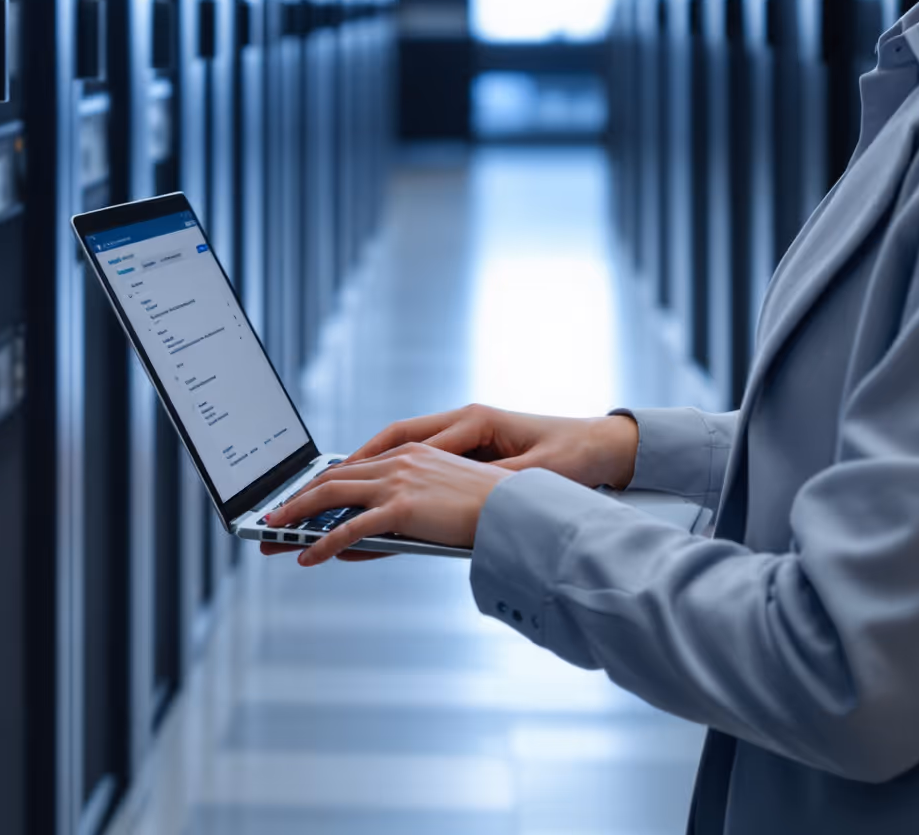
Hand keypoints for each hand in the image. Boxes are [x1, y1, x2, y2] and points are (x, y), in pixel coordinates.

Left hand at [257, 444, 509, 563]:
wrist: (517, 508)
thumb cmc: (487, 508)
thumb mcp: (440, 498)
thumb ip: (403, 511)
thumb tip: (362, 539)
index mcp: (408, 453)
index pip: (352, 466)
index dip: (320, 482)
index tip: (298, 496)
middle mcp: (398, 461)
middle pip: (333, 479)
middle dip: (297, 500)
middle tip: (273, 517)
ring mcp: (397, 482)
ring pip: (332, 497)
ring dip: (297, 517)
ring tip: (275, 534)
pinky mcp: (401, 508)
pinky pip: (352, 529)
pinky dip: (324, 544)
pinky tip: (307, 557)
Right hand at [342, 404, 639, 490]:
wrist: (602, 444)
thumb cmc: (574, 455)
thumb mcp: (537, 474)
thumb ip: (498, 485)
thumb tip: (465, 498)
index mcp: (475, 420)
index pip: (413, 443)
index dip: (377, 466)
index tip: (342, 484)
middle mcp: (462, 421)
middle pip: (393, 441)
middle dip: (353, 465)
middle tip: (316, 489)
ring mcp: (463, 434)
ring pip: (398, 449)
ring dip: (362, 470)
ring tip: (325, 492)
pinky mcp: (470, 449)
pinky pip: (418, 460)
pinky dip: (389, 475)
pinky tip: (367, 492)